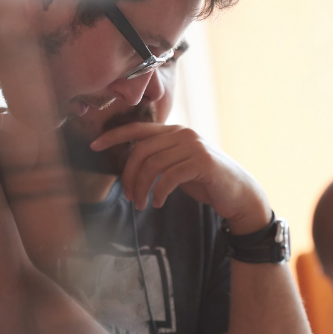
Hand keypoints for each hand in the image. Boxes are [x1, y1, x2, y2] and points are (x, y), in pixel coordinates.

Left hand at [90, 123, 270, 233]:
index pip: (137, 129)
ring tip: (142, 204)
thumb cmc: (205, 182)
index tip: (93, 145)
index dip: (113, 136)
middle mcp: (182, 134)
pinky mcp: (202, 162)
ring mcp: (193, 146)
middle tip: (130, 197)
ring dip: (142, 188)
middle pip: (140, 150)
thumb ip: (159, 160)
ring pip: (153, 164)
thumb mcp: (178, 166)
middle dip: (129, 175)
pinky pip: (169, 176)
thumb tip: (129, 169)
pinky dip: (159, 192)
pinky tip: (158, 203)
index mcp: (174, 132)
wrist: (239, 194)